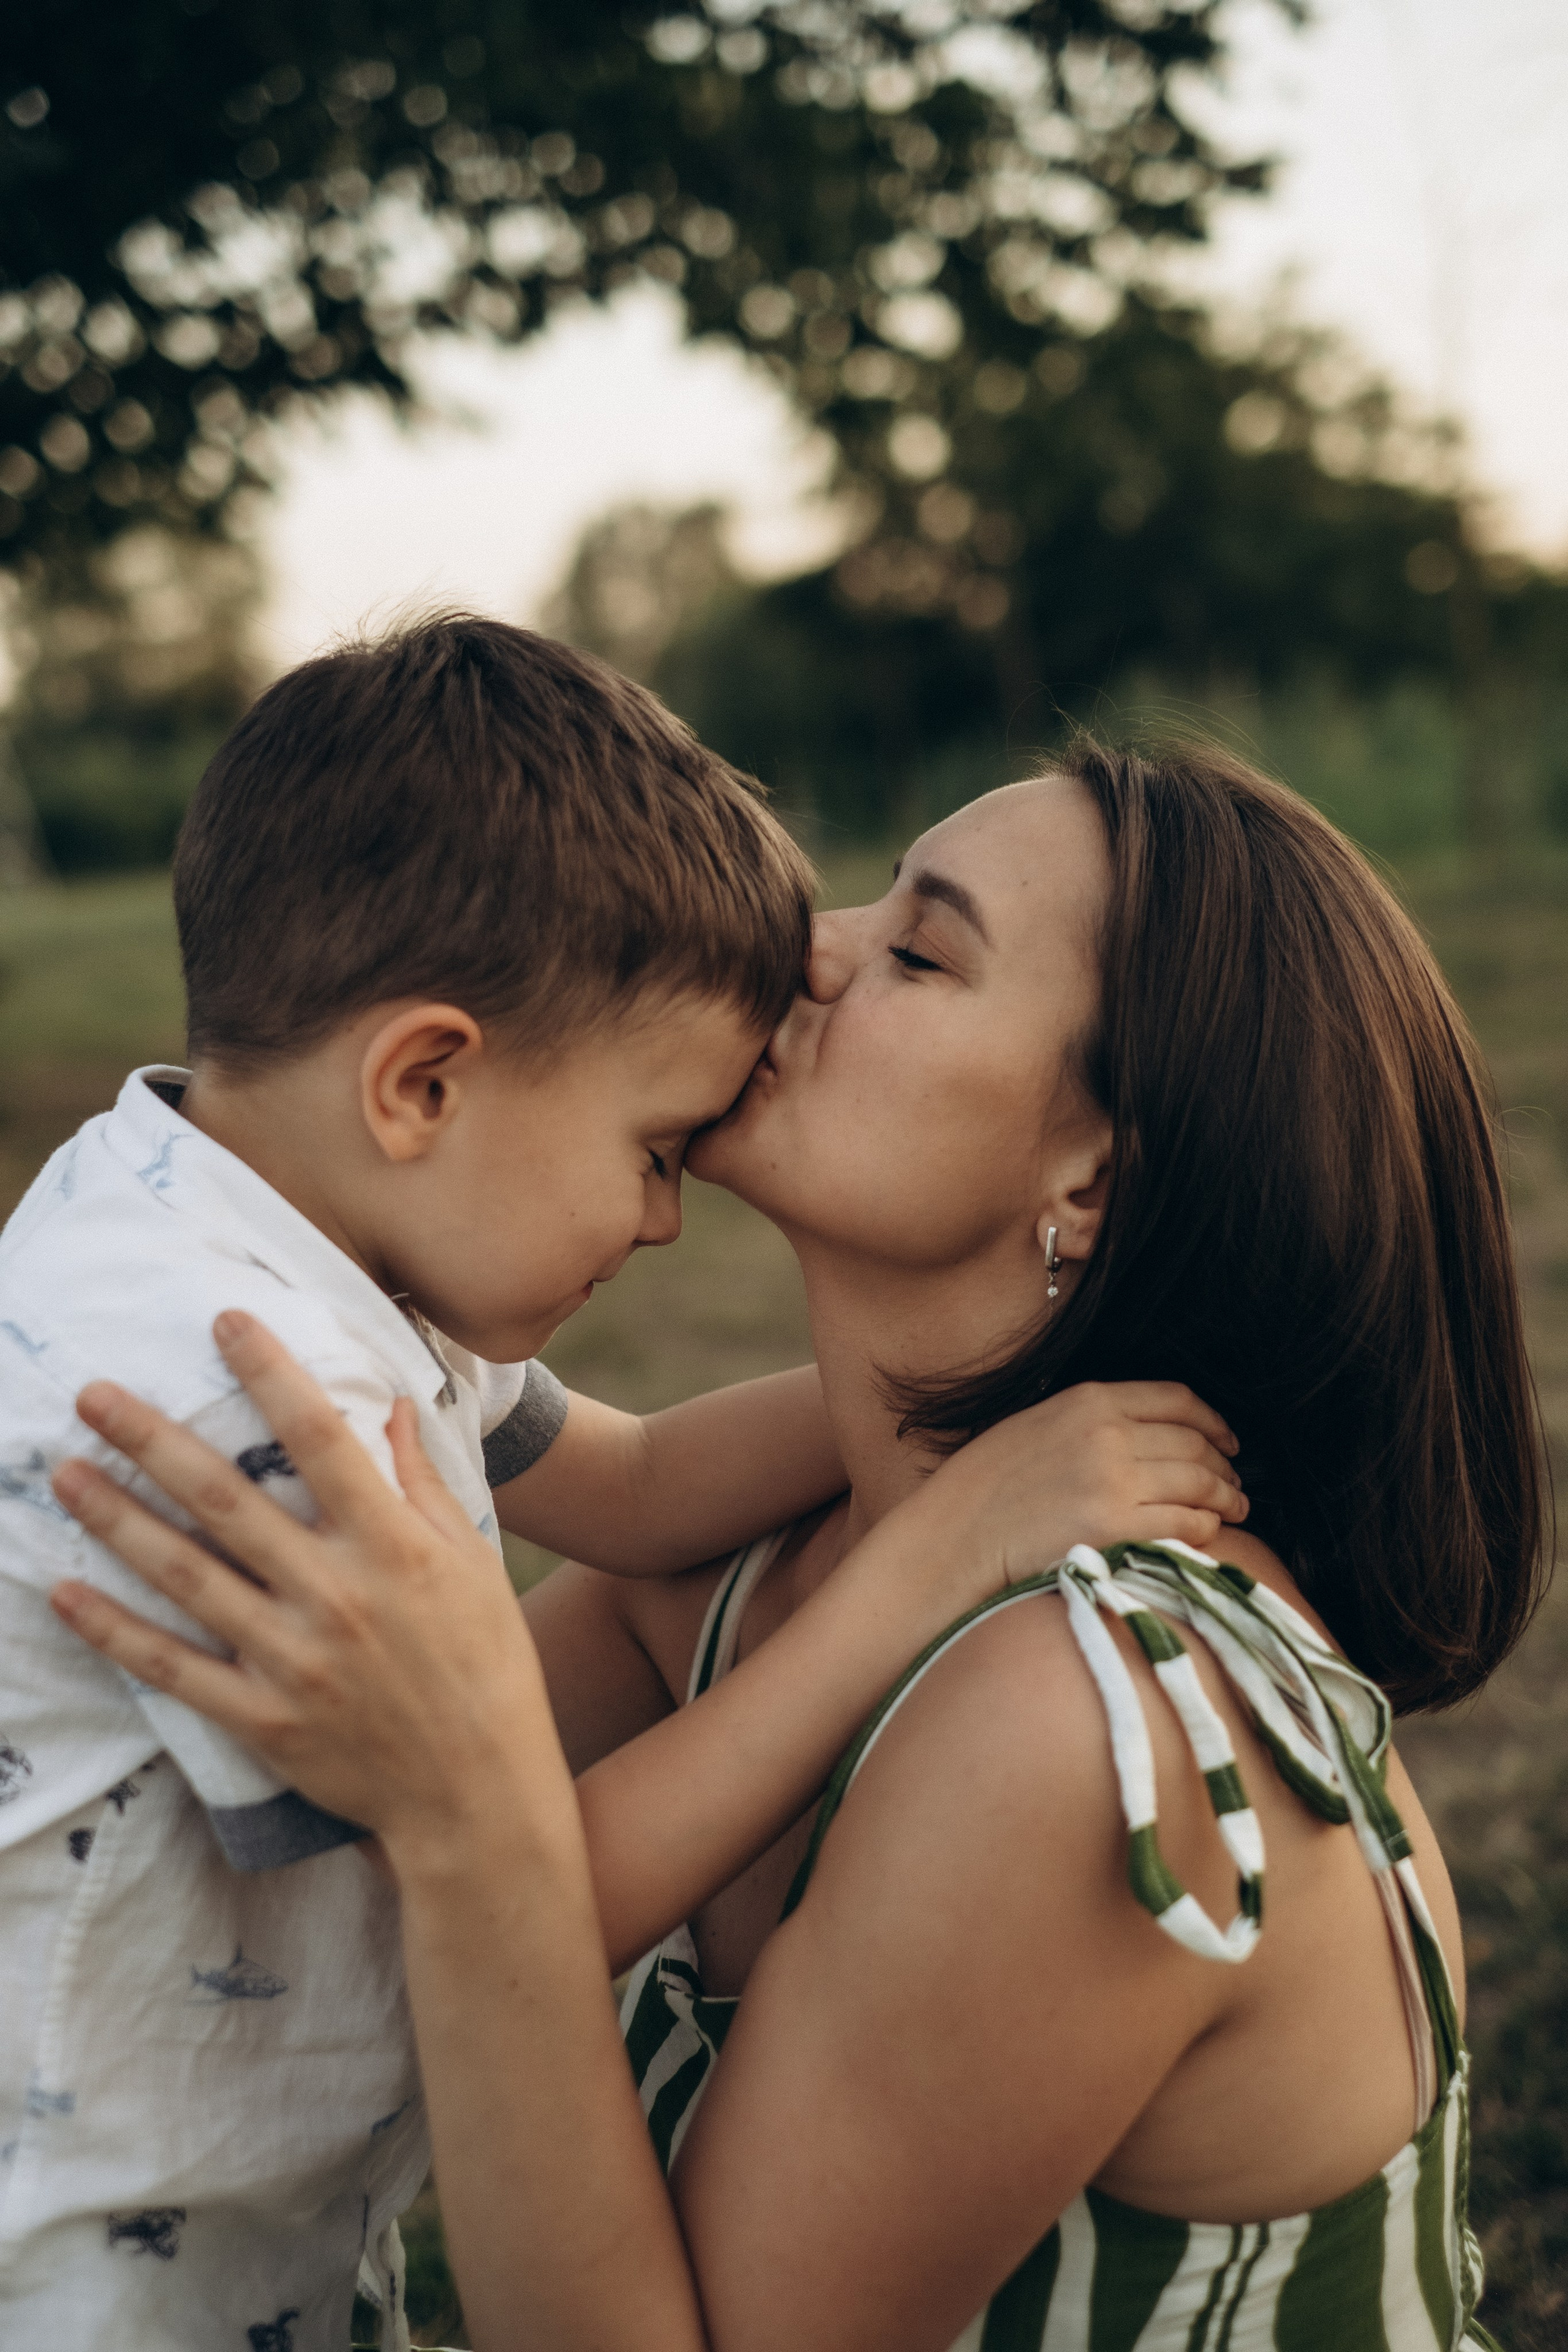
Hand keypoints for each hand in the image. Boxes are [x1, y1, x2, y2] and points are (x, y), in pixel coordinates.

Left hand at [49, 1311, 564, 1870]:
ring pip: (185, 1576)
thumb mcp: (472, 1560)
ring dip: (117, 1520)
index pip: (319, 1437)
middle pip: (225, 1499)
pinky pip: (173, 1668)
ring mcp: (292, 1659)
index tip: (224, 1319)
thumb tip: (394, 1402)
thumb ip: (424, 1481)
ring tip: (64, 1473)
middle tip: (92, 1393)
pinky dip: (114, 1632)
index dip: (269, 1371)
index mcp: (391, 1544)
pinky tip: (66, 1592)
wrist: (478, 1792)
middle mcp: (335, 1594)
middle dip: (152, 1439)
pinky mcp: (263, 1719)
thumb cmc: (486, 1663)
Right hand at [928, 1380, 1245, 1587]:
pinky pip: (1185, 1524)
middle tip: (1236, 1485)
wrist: (956, 1534)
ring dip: (1224, 1498)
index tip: (1228, 1440)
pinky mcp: (1114, 1529)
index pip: (1176, 1399)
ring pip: (1198, 1483)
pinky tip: (1206, 1534)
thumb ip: (1094, 1420)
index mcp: (1088, 1400)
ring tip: (1233, 1510)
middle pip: (1194, 1444)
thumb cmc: (990, 1485)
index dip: (1213, 1421)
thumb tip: (1153, 1435)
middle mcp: (1107, 1434)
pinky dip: (1205, 1529)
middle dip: (1225, 1466)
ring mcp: (1112, 1481)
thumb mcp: (1040, 1424)